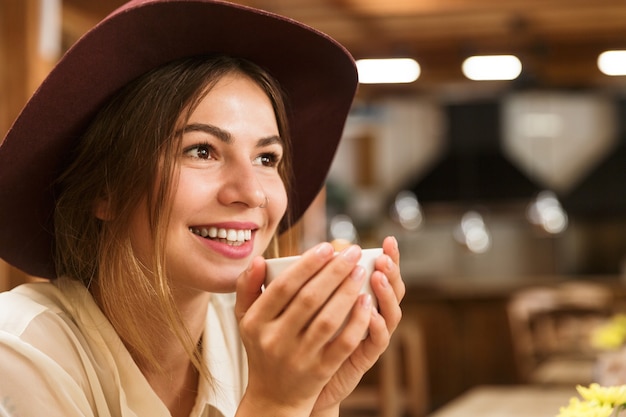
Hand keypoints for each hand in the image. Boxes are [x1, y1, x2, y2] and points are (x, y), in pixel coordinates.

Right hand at [235, 242, 374, 416]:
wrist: (273, 397)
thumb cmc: (262, 346)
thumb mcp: (245, 319)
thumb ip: (247, 287)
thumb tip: (259, 259)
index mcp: (255, 322)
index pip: (284, 286)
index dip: (308, 264)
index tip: (328, 247)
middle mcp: (275, 340)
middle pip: (309, 299)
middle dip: (334, 271)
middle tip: (352, 252)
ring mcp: (299, 357)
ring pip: (328, 320)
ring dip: (347, 292)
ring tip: (360, 270)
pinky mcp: (320, 371)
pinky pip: (343, 344)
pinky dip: (357, 321)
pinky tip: (366, 302)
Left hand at [311, 236, 404, 414]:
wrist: (294, 383)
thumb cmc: (299, 338)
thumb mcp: (301, 306)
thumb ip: (306, 281)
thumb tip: (309, 251)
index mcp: (358, 298)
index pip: (381, 274)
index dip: (389, 258)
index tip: (389, 240)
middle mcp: (369, 315)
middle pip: (392, 291)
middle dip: (392, 272)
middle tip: (384, 257)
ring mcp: (368, 337)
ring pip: (390, 314)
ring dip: (386, 294)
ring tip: (378, 277)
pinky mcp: (363, 358)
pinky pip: (378, 342)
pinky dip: (377, 326)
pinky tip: (371, 313)